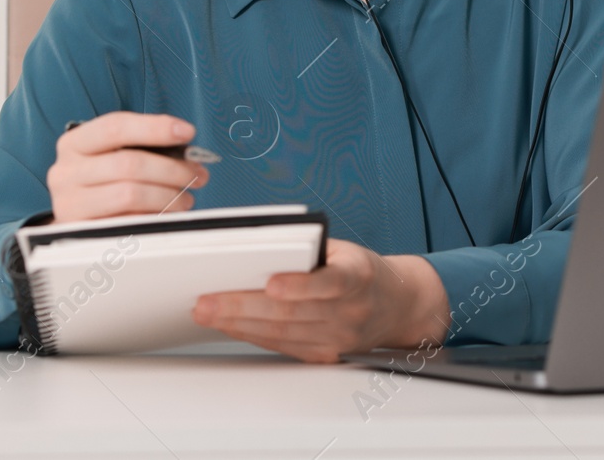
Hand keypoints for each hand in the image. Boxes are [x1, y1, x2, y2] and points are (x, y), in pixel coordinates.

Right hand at [46, 112, 208, 221]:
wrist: (76, 218)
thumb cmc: (103, 181)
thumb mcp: (113, 156)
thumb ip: (144, 148)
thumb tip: (188, 151)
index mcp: (74, 144)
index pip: (115, 127)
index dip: (154, 127)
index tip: (187, 132)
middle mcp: (65, 172)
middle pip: (128, 163)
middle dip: (172, 168)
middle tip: (198, 174)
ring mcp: (70, 205)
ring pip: (130, 194)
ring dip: (168, 195)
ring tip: (186, 198)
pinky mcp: (82, 233)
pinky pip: (127, 223)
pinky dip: (154, 217)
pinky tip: (168, 215)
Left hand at [191, 239, 447, 363]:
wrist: (397, 306)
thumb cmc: (362, 270)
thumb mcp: (346, 250)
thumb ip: (309, 251)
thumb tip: (257, 250)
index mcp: (359, 276)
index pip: (331, 283)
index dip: (301, 285)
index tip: (271, 283)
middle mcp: (350, 312)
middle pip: (292, 313)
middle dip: (243, 307)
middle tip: (206, 303)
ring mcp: (338, 339)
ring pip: (282, 333)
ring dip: (239, 324)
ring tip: (207, 313)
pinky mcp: (325, 355)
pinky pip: (283, 346)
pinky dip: (253, 335)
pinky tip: (230, 326)